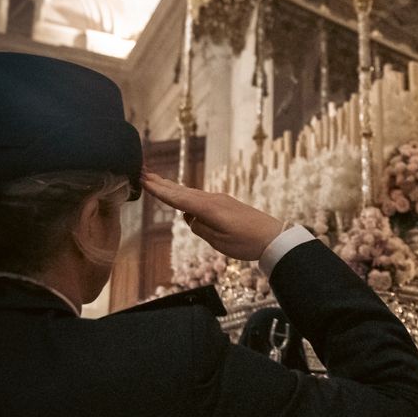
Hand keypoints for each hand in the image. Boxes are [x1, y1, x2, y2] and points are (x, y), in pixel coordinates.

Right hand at [142, 171, 285, 260]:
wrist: (274, 237)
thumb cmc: (247, 242)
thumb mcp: (219, 241)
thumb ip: (200, 229)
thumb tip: (190, 219)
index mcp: (208, 209)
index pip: (178, 199)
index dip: (159, 191)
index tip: (143, 180)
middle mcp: (212, 200)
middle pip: (182, 191)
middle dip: (162, 183)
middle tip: (143, 173)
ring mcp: (219, 200)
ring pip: (190, 193)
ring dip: (172, 188)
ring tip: (157, 182)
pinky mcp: (225, 204)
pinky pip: (199, 198)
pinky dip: (186, 195)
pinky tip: (181, 197)